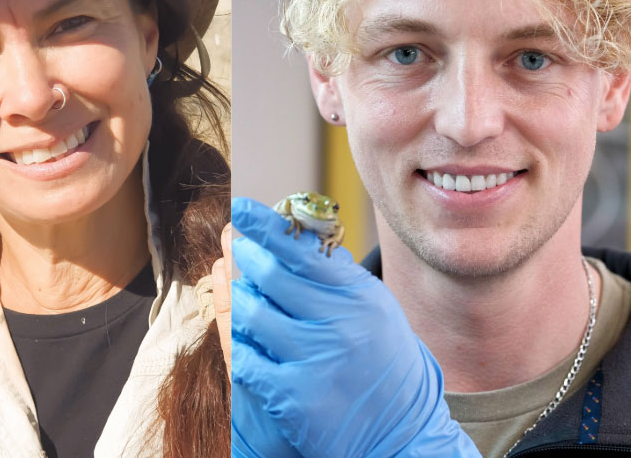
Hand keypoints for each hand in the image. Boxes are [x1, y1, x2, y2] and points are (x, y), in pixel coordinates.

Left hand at [227, 197, 480, 457]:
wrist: (404, 434)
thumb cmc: (384, 363)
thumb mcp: (375, 310)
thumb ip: (339, 276)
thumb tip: (299, 235)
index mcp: (359, 299)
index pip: (303, 252)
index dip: (265, 227)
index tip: (239, 207)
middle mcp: (339, 326)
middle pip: (270, 277)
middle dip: (246, 260)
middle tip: (237, 251)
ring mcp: (315, 362)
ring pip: (250, 315)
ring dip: (239, 304)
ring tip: (243, 300)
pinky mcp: (293, 397)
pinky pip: (244, 360)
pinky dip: (239, 348)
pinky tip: (244, 344)